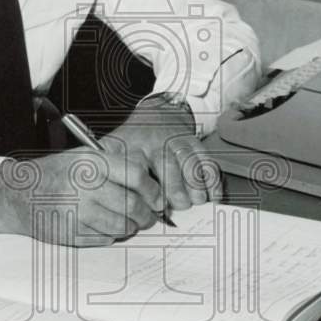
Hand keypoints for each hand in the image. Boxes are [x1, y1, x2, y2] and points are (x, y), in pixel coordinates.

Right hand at [0, 146, 162, 246]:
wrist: (20, 194)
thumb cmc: (57, 173)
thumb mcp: (84, 156)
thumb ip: (116, 162)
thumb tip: (151, 178)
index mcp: (91, 163)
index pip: (136, 176)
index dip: (153, 190)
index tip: (158, 198)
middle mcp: (85, 186)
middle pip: (133, 204)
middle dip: (147, 214)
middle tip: (149, 216)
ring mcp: (78, 212)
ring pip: (123, 225)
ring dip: (131, 226)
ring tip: (129, 222)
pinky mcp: (72, 233)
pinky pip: (106, 239)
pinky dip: (112, 235)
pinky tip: (106, 226)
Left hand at [107, 97, 222, 212]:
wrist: (157, 114)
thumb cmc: (134, 141)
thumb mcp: (113, 149)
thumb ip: (108, 171)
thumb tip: (107, 202)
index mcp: (132, 146)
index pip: (138, 168)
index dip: (148, 189)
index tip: (155, 207)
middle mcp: (155, 142)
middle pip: (166, 164)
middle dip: (175, 188)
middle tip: (178, 206)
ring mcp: (176, 140)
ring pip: (189, 161)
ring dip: (195, 184)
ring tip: (196, 201)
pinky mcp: (194, 142)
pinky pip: (206, 160)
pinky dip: (212, 179)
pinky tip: (212, 195)